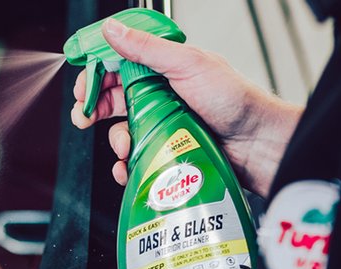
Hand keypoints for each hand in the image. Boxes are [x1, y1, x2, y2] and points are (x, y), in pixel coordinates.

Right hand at [70, 17, 301, 195]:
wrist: (258, 144)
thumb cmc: (234, 100)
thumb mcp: (188, 65)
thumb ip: (146, 49)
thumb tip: (113, 29)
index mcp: (164, 68)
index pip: (120, 65)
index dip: (97, 74)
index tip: (83, 86)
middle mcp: (161, 96)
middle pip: (113, 99)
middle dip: (94, 109)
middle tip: (85, 116)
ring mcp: (161, 125)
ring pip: (120, 132)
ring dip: (115, 140)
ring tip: (125, 145)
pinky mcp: (164, 153)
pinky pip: (134, 160)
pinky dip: (125, 166)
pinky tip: (128, 167)